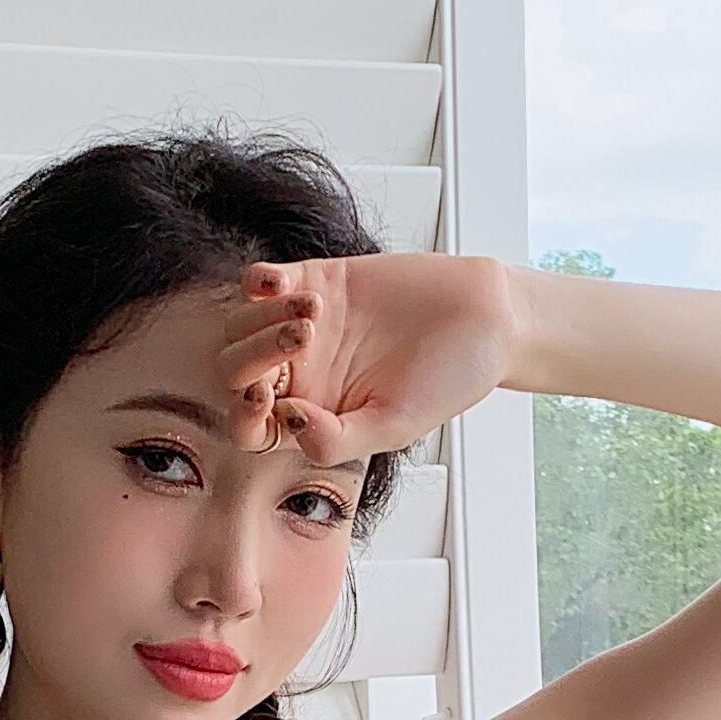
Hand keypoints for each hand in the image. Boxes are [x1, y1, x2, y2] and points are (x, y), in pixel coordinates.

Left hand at [211, 253, 522, 461]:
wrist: (485, 319)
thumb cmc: (448, 379)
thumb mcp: (394, 425)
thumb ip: (336, 439)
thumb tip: (287, 422)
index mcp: (313, 415)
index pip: (253, 426)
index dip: (244, 416)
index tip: (268, 399)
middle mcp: (300, 373)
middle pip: (235, 374)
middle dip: (249, 362)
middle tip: (295, 348)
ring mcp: (303, 327)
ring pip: (241, 326)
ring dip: (260, 322)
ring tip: (314, 318)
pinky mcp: (315, 280)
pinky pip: (260, 282)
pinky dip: (259, 282)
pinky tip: (284, 284)